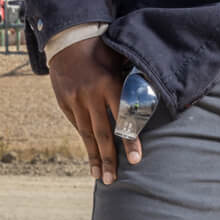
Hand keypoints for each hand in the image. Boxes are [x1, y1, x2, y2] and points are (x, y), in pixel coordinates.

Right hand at [48, 36, 133, 184]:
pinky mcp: (64, 102)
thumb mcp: (119, 59)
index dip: (130, 140)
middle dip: (109, 159)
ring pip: (87, 133)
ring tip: (100, 177)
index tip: (135, 160)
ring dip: (94, 157)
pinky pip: (76, 125)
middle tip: (113, 180)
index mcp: (109, 83)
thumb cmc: (101, 49)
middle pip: (102, 132)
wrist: (68, 39)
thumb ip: (133, 78)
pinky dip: (85, 140)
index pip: (123, 117)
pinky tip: (91, 156)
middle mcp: (91, 94)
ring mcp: (75, 99)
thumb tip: (155, 95)